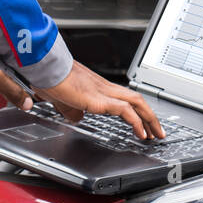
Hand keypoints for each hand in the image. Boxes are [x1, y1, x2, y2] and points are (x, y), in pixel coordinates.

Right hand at [35, 62, 165, 139]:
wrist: (45, 68)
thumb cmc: (50, 78)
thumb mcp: (62, 99)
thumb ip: (71, 109)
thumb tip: (77, 117)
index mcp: (97, 87)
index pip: (124, 97)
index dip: (136, 110)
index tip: (143, 123)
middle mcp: (104, 87)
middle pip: (137, 98)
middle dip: (150, 116)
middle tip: (157, 130)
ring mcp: (103, 91)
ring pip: (136, 102)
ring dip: (149, 119)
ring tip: (155, 134)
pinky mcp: (100, 99)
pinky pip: (125, 110)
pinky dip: (137, 122)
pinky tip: (141, 133)